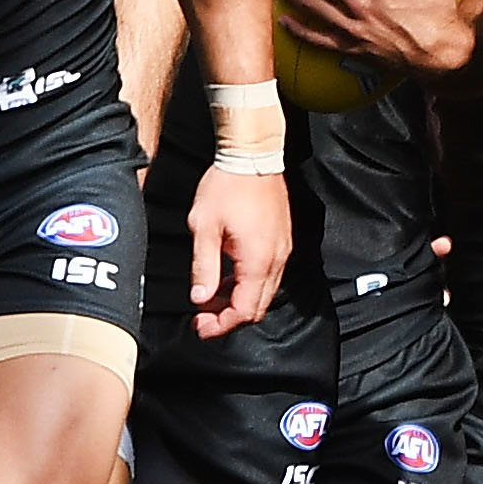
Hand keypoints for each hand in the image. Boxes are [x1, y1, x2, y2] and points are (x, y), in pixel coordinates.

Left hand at [186, 165, 291, 339]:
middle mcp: (276, 260)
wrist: (252, 156)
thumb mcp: (204, 228)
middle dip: (229, 318)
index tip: (200, 328)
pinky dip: (248, 284)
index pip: (244, 311)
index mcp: (257, 260)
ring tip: (210, 297)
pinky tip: (227, 277)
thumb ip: (203, 268)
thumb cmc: (227, 186)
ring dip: (239, 301)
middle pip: (257, 308)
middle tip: (203, 318)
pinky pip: (268, 275)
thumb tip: (200, 299)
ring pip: (264, 293)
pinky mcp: (282, 241)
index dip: (221, 326)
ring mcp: (282, 250)